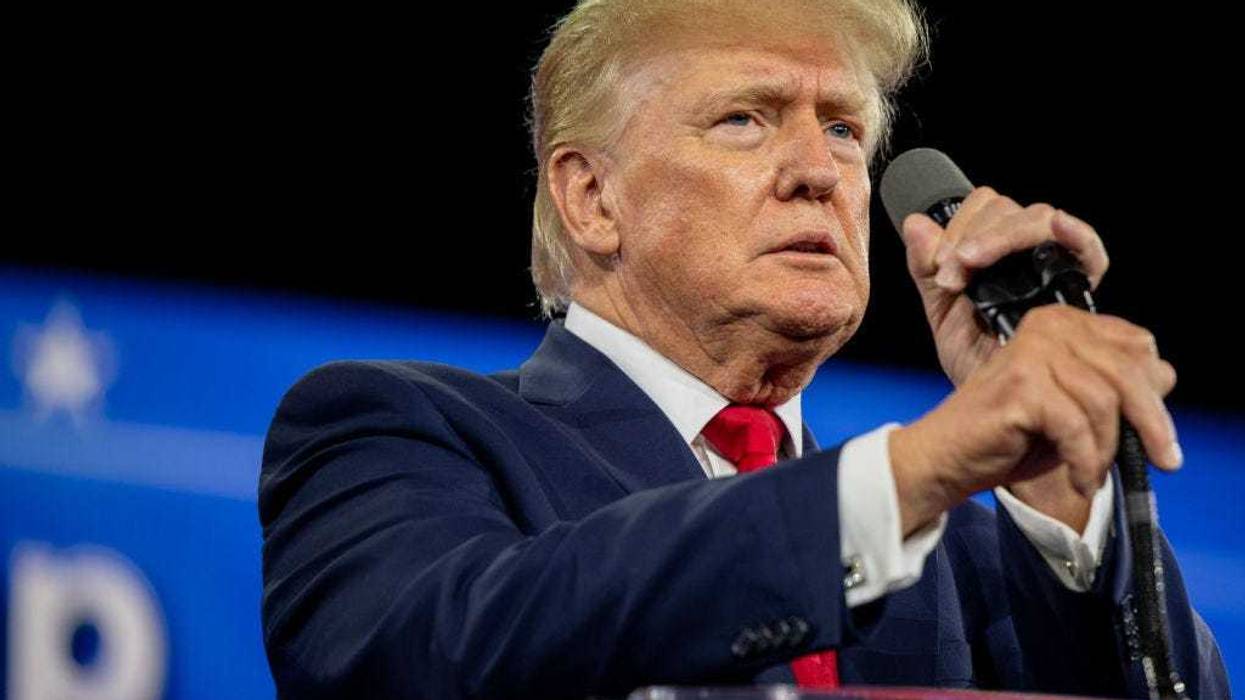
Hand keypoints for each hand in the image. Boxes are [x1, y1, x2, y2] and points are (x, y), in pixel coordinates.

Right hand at [888, 306, 1179, 535]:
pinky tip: (1080, 480)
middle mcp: (1047, 327)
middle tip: (1165, 461)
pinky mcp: (1022, 385)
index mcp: (1060, 323)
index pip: (1135, 346)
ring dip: (1107, 449)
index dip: (1153, 389)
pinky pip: (1077, 427)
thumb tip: (1165, 375)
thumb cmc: (1008, 437)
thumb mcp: (1073, 409)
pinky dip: (1085, 461)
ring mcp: (1032, 353)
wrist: (948, 458)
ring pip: (1106, 402)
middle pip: (1128, 372)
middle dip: (1151, 423)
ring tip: (1094, 474)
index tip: (1160, 434)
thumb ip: (1113, 389)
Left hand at [900, 187, 1109, 386]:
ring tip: (970, 271)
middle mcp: (1031, 254)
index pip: (987, 208)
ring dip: (1000, 237)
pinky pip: (1088, 248)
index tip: (942, 266)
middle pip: (1011, 208)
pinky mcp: (1083, 287)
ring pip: (1039, 218)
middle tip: (952, 275)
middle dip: (974, 235)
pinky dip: (1073, 232)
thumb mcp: (943, 313)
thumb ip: (928, 269)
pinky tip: (1057, 228)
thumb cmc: (978, 366)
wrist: (1002, 412)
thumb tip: (914, 222)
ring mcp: (1059, 267)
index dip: (959, 226)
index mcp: (999, 254)